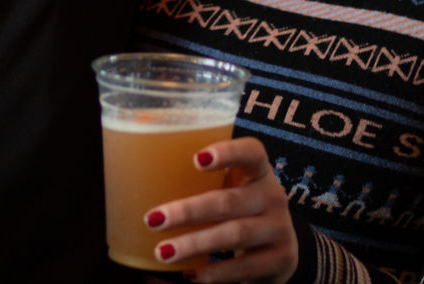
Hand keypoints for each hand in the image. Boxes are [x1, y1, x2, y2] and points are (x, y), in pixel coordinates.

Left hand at [144, 138, 296, 282]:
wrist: (281, 247)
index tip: (196, 158)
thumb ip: (201, 180)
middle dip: (188, 211)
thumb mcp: (231, 187)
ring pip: (234, 235)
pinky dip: (214, 273)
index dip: (227, 152)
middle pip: (229, 201)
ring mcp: (279, 229)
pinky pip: (243, 268)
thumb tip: (142, 175)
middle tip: (152, 219)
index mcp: (259, 169)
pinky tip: (190, 274)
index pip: (251, 152)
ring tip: (163, 252)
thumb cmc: (240, 206)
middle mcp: (273, 196)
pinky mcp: (280, 261)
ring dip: (194, 245)